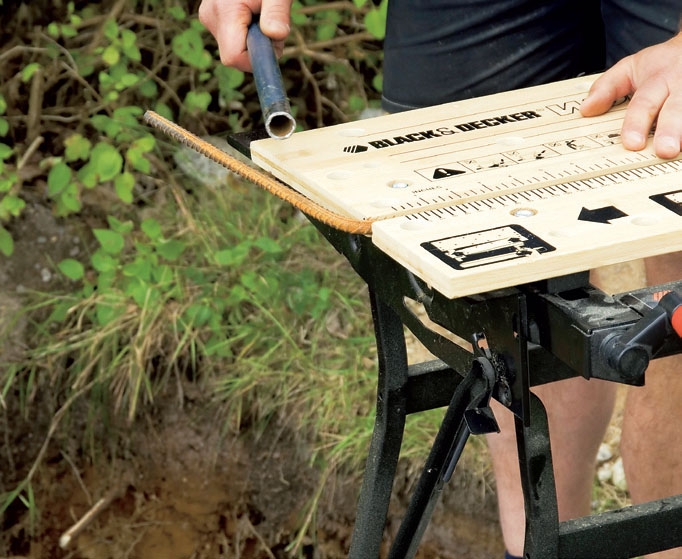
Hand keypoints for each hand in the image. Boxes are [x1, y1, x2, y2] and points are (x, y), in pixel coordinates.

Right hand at [198, 0, 292, 71]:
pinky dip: (247, 33)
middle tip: (271, 24)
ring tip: (261, 13)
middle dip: (257, 48)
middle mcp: (211, 17)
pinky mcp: (212, 18)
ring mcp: (209, 18)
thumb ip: (277, 12)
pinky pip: (232, 39)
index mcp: (225, 11)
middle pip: (234, 55)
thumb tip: (277, 35)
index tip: (272, 46)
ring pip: (234, 48)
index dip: (255, 60)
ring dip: (254, 40)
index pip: (234, 57)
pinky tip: (253, 14)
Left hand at [580, 33, 681, 158]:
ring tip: (680, 151)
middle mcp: (680, 87)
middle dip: (670, 130)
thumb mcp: (630, 68)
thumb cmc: (660, 65)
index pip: (644, 103)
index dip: (637, 123)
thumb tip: (585, 110)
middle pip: (676, 109)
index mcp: (658, 80)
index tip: (632, 143)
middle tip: (665, 150)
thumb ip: (606, 88)